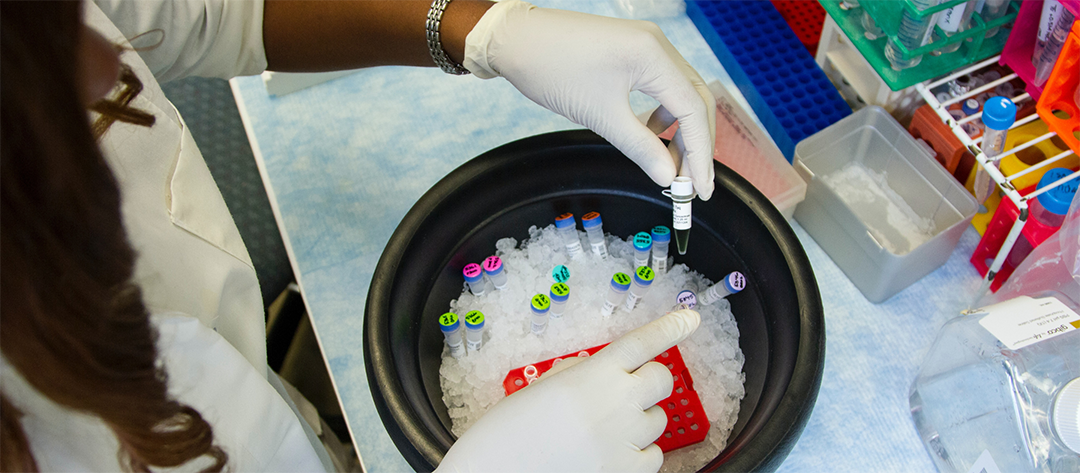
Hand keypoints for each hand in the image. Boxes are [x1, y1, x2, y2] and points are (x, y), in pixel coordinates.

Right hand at [434, 309, 700, 472]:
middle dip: (650, 381)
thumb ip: (581, 374)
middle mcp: (618, 400)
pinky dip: (639, 454)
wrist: (498, 471)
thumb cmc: (511, 429)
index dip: (670, 328)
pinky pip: (654, 456)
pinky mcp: (629, 470)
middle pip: (662, 379)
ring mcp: (627, 437)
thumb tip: (602, 372)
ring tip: (606, 429)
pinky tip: (612, 453)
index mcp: (595, 372)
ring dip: (641, 419)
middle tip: (630, 389)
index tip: (690, 319)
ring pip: (659, 419)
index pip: (644, 342)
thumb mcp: (544, 387)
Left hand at [464, 0, 715, 199]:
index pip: (694, 109)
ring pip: (681, 93)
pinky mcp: (633, 50)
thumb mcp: (599, 115)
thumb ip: (640, 147)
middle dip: (697, 145)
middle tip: (692, 183)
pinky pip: (662, 85)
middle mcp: (658, 45)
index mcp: (653, 56)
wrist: (516, 40)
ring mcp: (647, 45)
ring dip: (681, 130)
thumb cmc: (552, 70)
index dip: (701, 153)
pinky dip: (663, 114)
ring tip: (669, 164)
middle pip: (696, 100)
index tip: (699, 189)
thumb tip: (667, 177)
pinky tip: (650, 133)